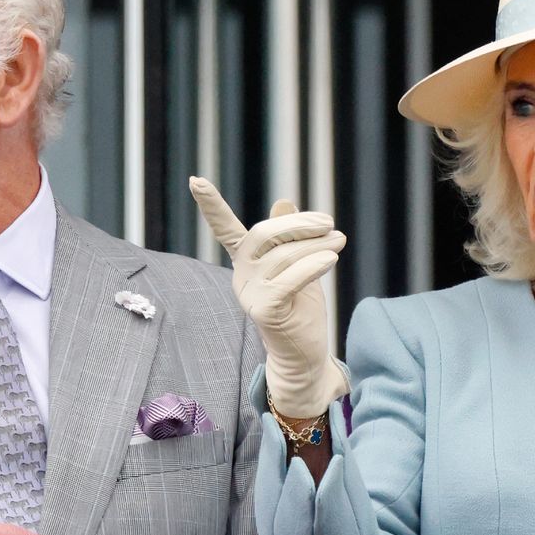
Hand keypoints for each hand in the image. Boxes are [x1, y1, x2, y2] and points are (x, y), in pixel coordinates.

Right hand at [189, 176, 348, 417]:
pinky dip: (312, 266)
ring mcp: (250, 294)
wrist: (304, 354)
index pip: (226, 229)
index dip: (211, 206)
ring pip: (283, 256)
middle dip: (298, 224)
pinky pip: (289, 279)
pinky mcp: (264, 310)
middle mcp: (242, 275)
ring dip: (317, 245)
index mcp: (247, 261)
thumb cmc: (301, 307)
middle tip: (329, 223)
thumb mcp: (298, 265)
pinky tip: (331, 260)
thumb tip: (283, 202)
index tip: (195, 180)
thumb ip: (290, 237)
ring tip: (339, 240)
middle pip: (264, 234)